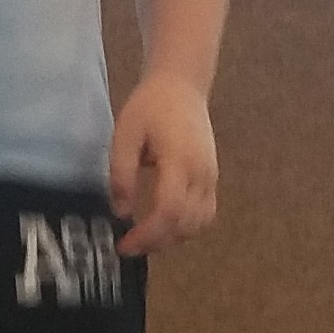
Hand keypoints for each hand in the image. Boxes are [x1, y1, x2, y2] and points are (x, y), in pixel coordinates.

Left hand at [110, 70, 219, 259]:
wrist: (182, 86)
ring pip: (198, 224)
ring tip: (145, 238)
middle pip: (185, 224)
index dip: (147, 234)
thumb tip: (121, 212)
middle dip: (155, 242)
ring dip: (172, 238)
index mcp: (179, 160)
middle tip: (128, 246)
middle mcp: (201, 173)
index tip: (124, 244)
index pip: (169, 210)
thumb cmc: (150, 106)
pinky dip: (186, 228)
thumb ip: (121, 174)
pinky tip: (164, 226)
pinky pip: (205, 214)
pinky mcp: (212, 179)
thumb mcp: (125, 134)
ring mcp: (211, 177)